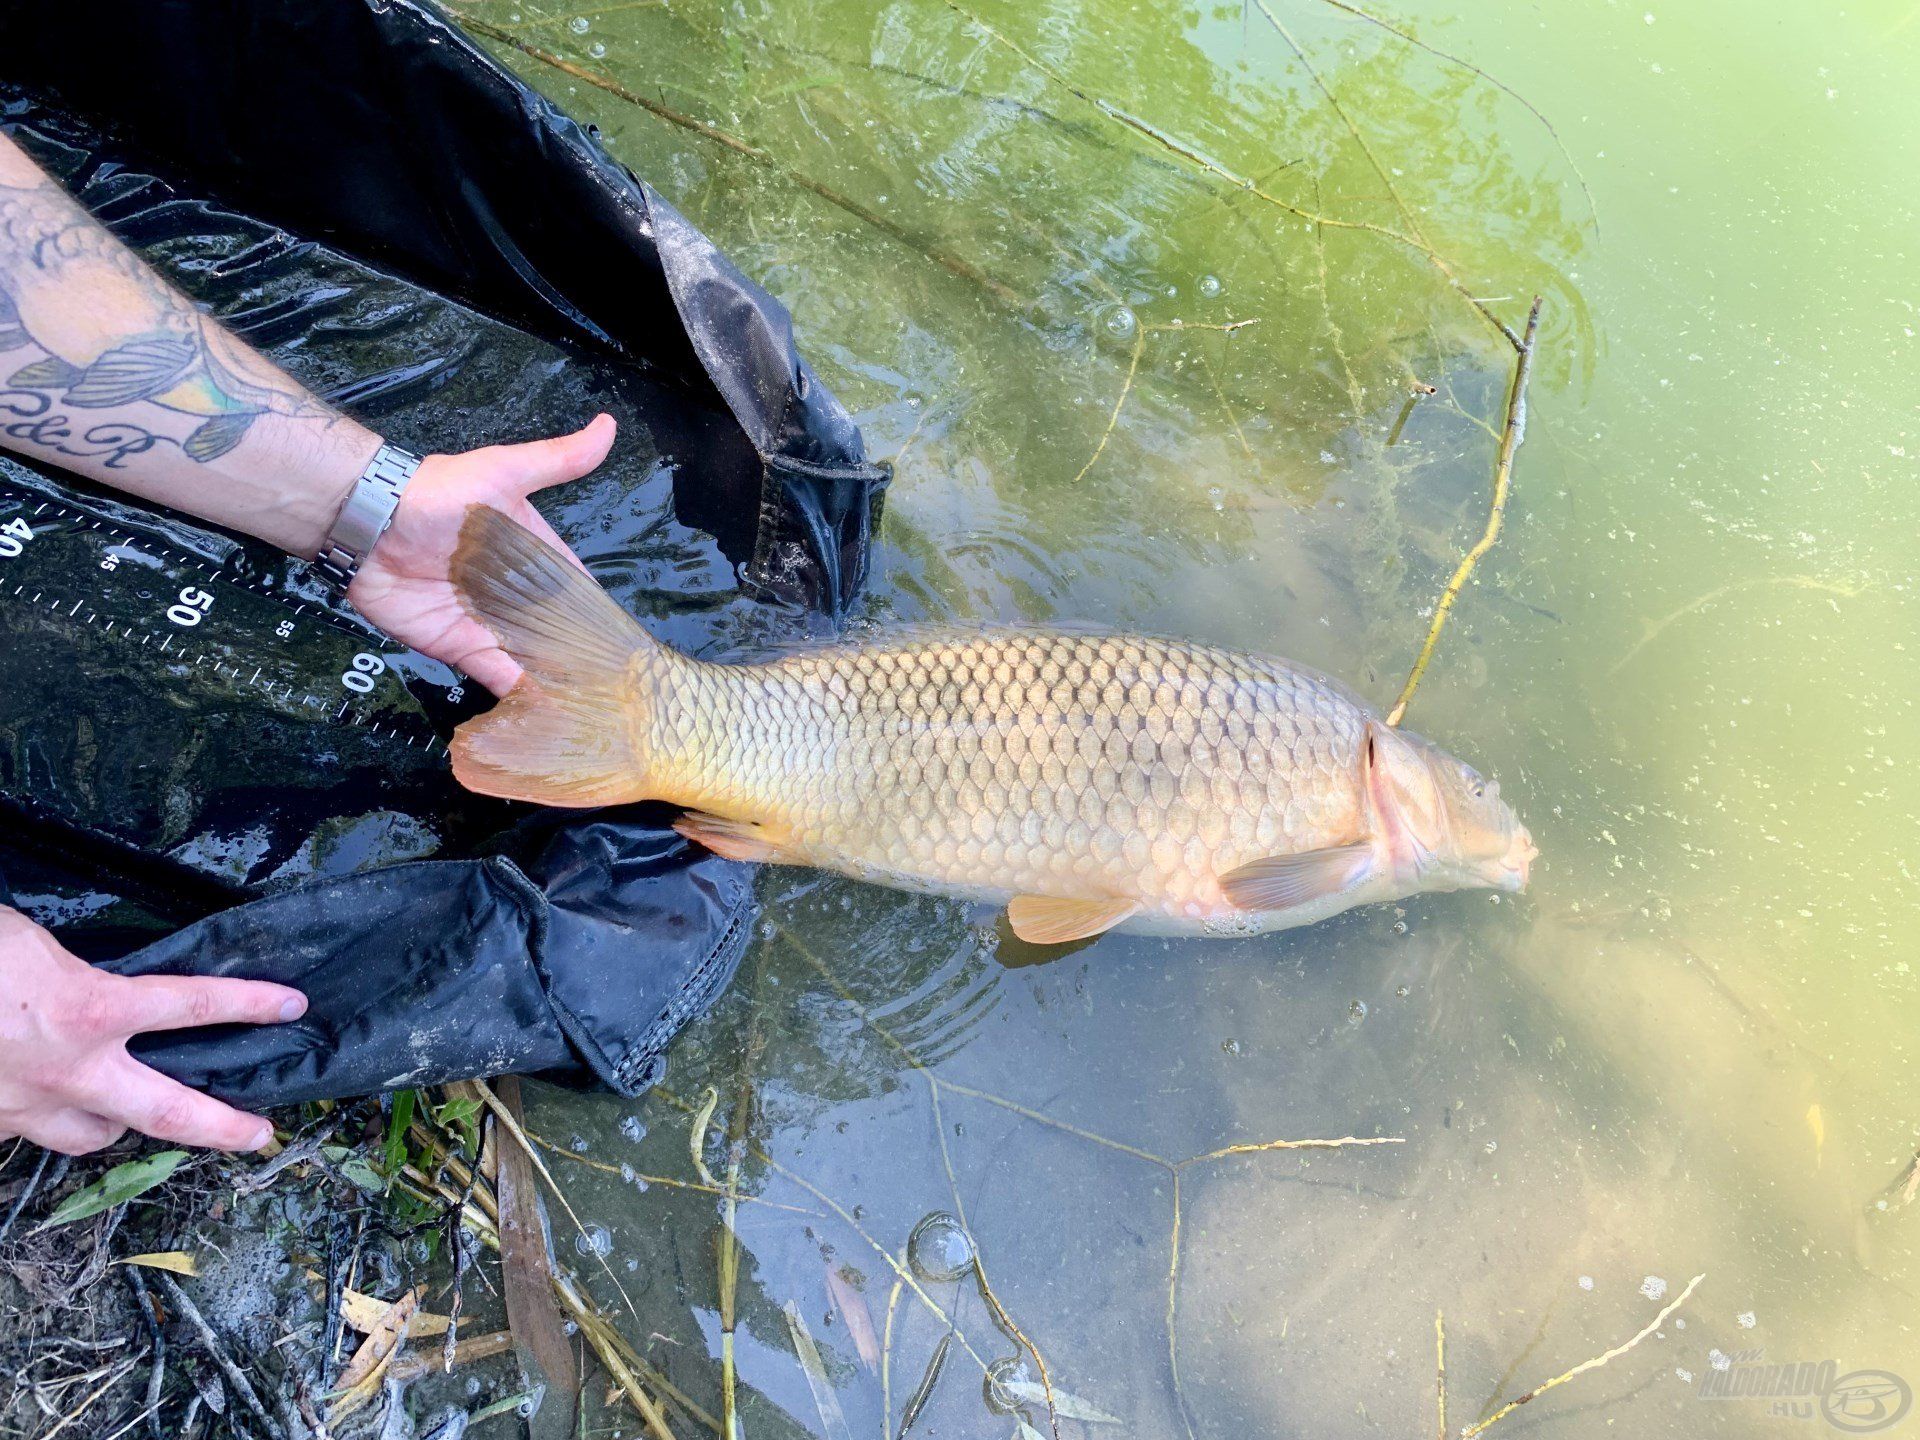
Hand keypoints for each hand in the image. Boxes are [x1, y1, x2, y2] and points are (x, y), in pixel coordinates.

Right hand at [0, 907, 305, 1154]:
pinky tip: (30, 1097)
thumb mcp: (26, 944)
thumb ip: (69, 971)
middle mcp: (71, 1071)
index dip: (247, 1003)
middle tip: (260, 1137)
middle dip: (224, 1128)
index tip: (292, 1007)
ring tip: (126, 1111)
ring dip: (114, 1124)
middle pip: (170, 1111)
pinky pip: (28, 1133)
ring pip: (94, 1135)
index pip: (191, 1005)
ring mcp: (27, 1108)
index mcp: (90, 1009)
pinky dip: (37, 1118)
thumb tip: (80, 985)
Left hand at [348, 415, 615, 695]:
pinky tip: (552, 716)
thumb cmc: (438, 492)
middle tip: (621, 689)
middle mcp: (515, 594)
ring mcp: (489, 624)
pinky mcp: (460, 647)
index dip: (599, 613)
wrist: (368, 521)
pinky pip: (497, 676)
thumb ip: (559, 459)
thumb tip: (610, 425)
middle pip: (557, 632)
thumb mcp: (506, 470)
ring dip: (559, 682)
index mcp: (533, 554)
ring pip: (533, 660)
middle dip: (583, 657)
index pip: (576, 589)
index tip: (630, 643)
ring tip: (597, 710)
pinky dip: (521, 695)